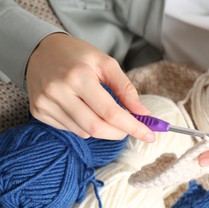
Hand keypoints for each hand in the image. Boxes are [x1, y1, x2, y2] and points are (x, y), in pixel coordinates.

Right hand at [26, 33, 154, 140]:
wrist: (40, 50)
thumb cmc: (78, 55)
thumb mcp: (106, 63)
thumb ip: (126, 89)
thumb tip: (144, 113)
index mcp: (79, 76)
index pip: (110, 112)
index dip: (133, 126)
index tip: (149, 135)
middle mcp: (59, 91)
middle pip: (97, 128)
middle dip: (119, 133)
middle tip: (130, 128)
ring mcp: (46, 103)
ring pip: (84, 132)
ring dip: (102, 129)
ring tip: (101, 110)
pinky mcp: (39, 112)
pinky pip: (70, 129)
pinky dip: (84, 126)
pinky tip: (83, 109)